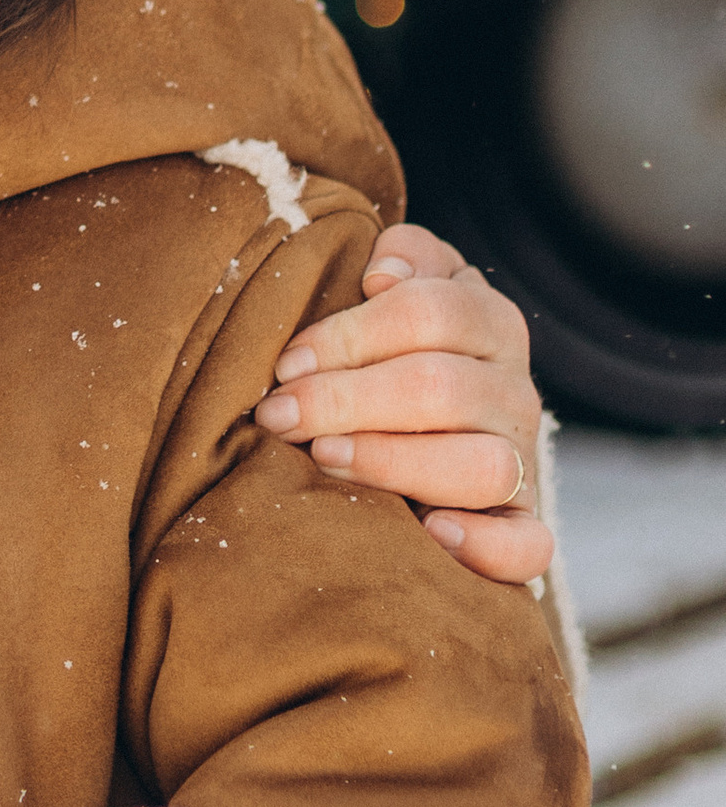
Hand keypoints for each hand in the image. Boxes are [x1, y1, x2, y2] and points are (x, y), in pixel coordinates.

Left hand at [255, 224, 551, 584]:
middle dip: (346, 399)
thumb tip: (383, 271)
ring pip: (484, 465)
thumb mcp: (402, 290)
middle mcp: (514, 391)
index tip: (287, 363)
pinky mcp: (520, 526)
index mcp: (488, 323)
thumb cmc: (395, 351)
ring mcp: (523, 462)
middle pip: (441, 387)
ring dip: (394, 461)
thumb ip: (404, 260)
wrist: (434, 433)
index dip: (352, 333)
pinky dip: (484, 545)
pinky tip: (429, 532)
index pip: (430, 312)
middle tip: (279, 415)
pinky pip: (527, 546)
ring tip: (324, 458)